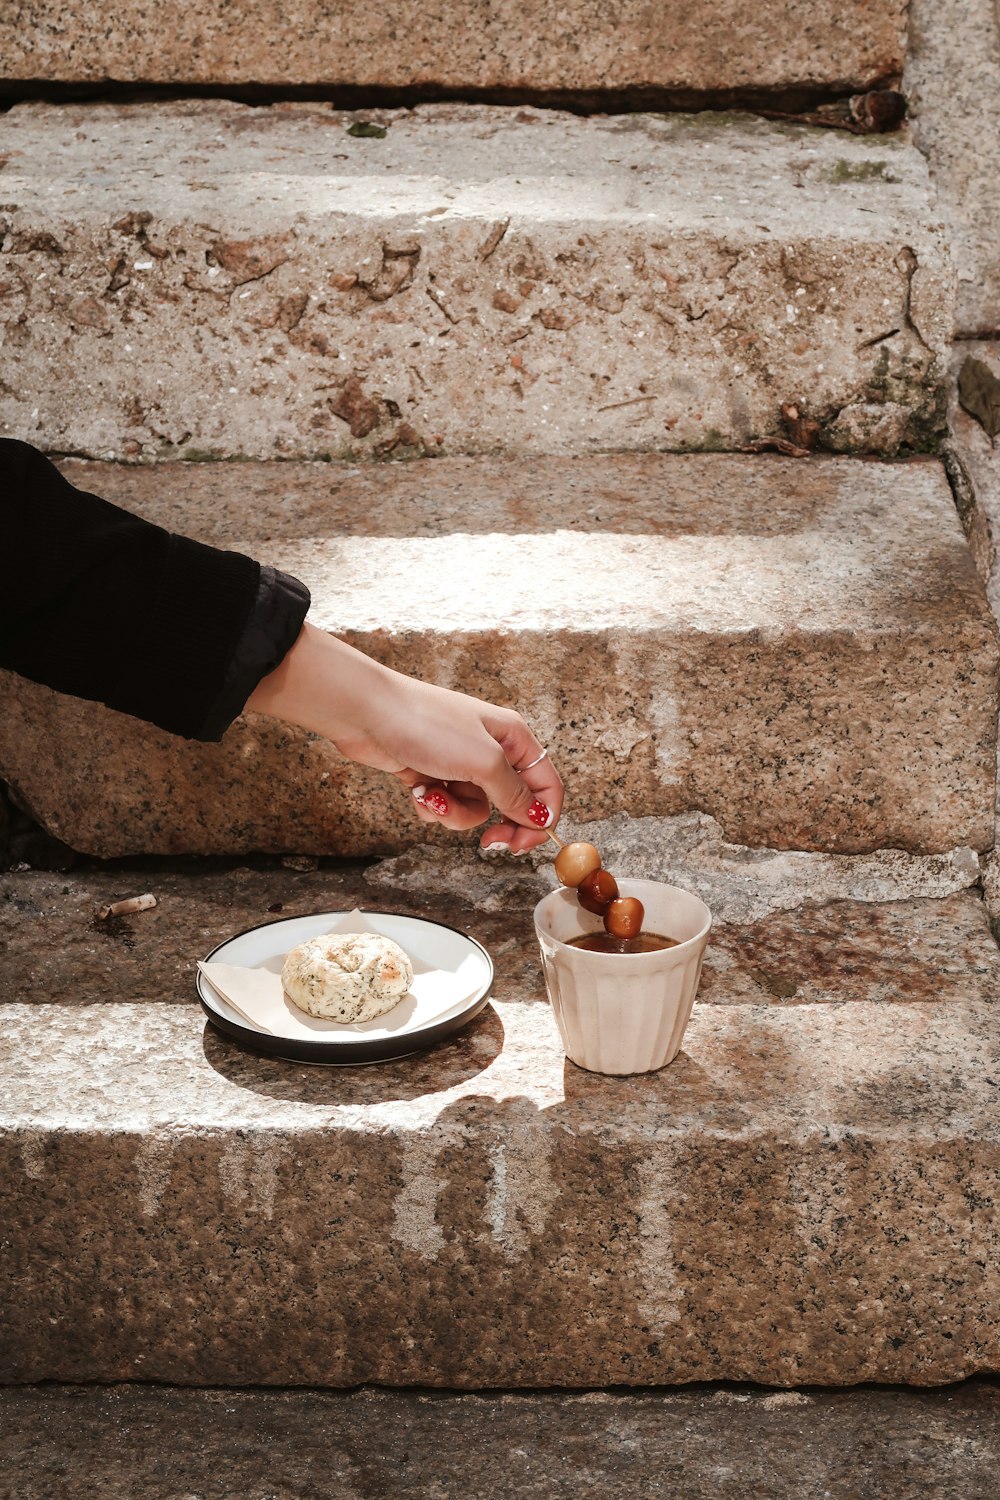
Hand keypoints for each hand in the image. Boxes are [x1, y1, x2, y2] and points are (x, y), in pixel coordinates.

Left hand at [247, 625, 562, 850]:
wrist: (367, 713)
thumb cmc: (426, 724)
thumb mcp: (482, 761)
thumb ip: (514, 792)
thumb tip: (539, 817)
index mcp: (513, 738)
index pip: (546, 784)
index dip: (542, 816)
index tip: (525, 843)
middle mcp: (490, 749)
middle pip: (512, 802)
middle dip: (498, 824)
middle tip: (489, 843)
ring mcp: (460, 763)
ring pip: (475, 809)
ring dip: (454, 813)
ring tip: (433, 796)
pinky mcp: (433, 774)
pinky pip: (446, 806)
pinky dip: (433, 805)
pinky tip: (416, 789)